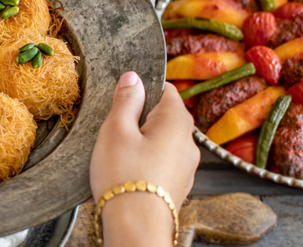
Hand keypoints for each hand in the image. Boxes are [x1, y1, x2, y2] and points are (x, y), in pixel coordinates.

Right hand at [90, 72, 199, 246]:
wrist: (136, 226)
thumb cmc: (124, 176)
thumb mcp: (115, 130)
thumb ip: (126, 100)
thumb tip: (133, 77)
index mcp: (176, 121)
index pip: (166, 89)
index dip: (143, 89)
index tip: (122, 99)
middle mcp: (188, 142)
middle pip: (163, 116)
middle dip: (139, 118)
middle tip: (114, 129)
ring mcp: (186, 167)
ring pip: (161, 141)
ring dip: (141, 142)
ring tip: (116, 155)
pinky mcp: (178, 186)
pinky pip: (160, 163)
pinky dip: (145, 163)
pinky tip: (126, 173)